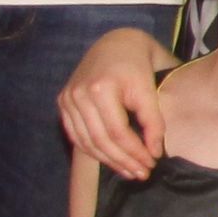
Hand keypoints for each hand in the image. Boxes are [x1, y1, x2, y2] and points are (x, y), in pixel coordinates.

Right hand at [59, 27, 177, 179]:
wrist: (116, 42)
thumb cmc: (140, 64)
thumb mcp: (152, 87)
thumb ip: (154, 120)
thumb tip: (154, 152)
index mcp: (103, 87)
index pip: (119, 132)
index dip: (135, 152)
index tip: (152, 163)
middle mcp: (80, 93)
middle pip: (101, 140)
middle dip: (123, 161)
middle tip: (141, 174)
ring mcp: (68, 98)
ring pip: (86, 141)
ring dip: (108, 161)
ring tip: (129, 172)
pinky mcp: (63, 102)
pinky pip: (76, 135)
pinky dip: (93, 150)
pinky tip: (110, 159)